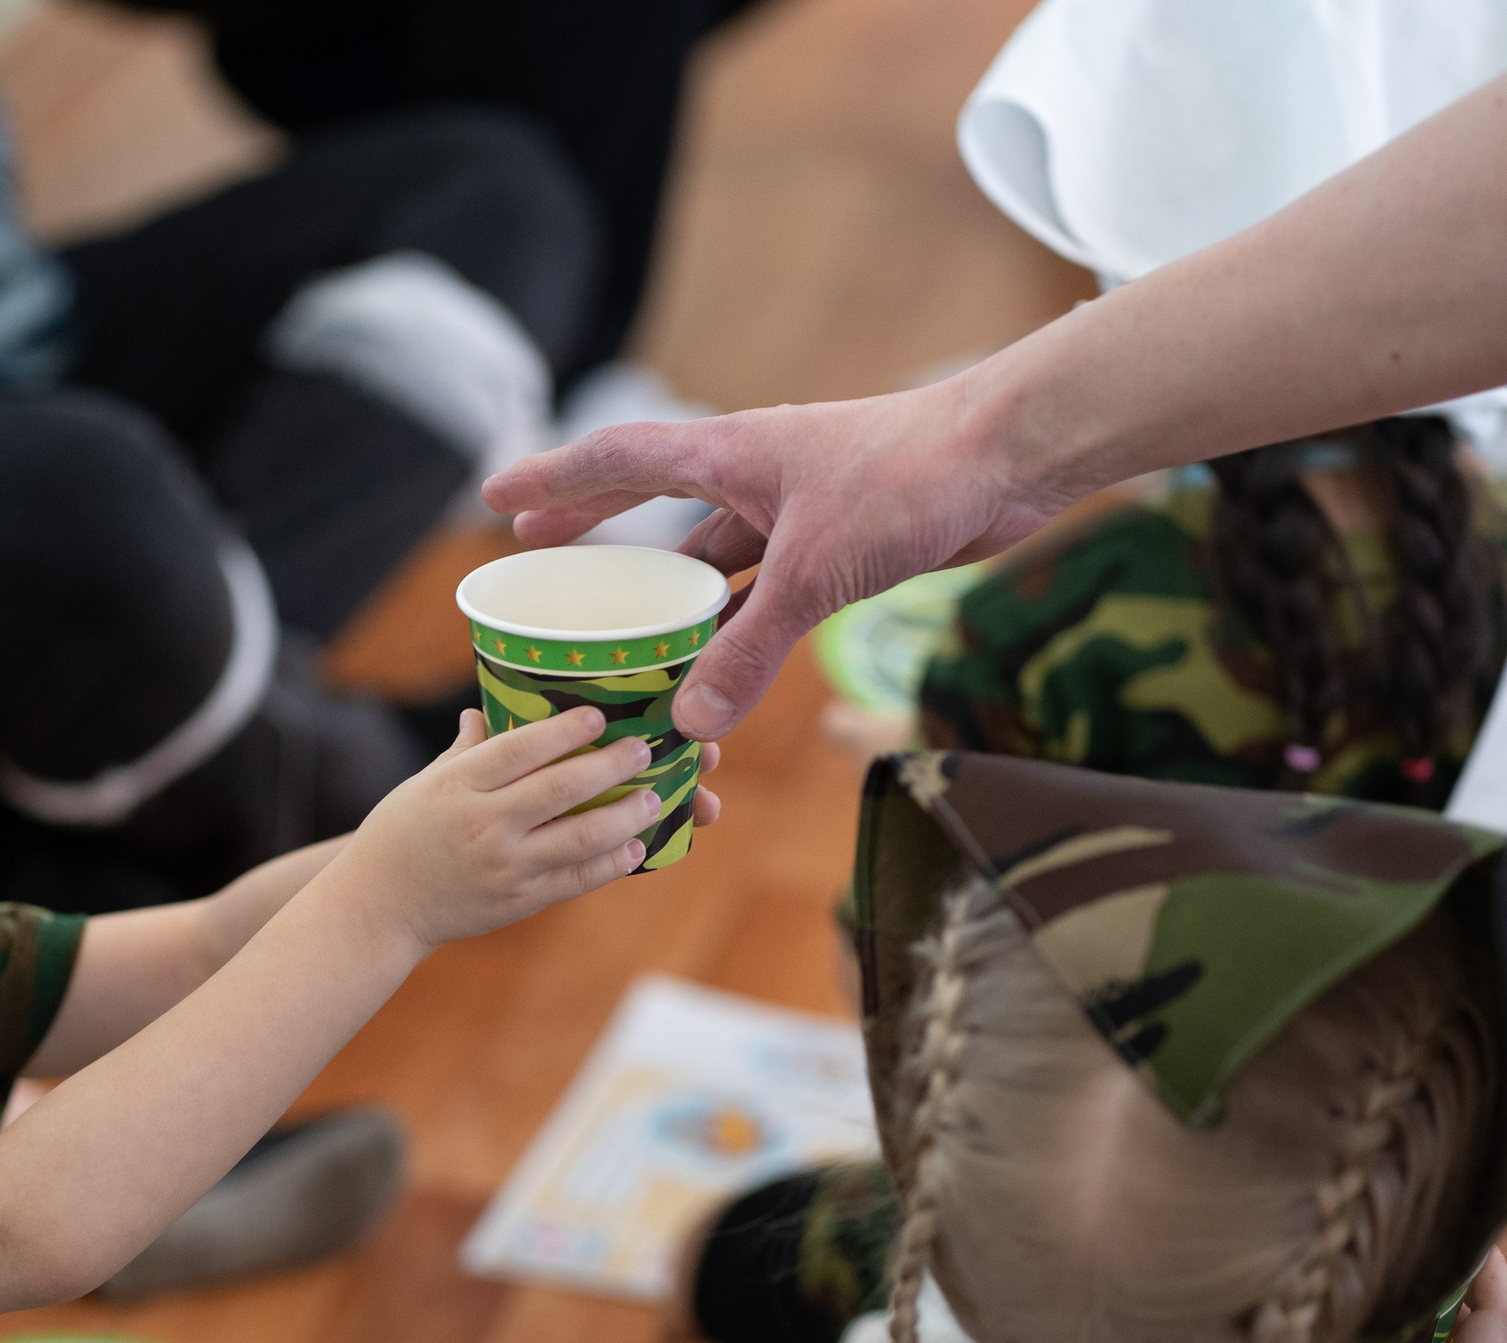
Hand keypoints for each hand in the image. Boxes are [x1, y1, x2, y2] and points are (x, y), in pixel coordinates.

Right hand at [339, 709, 661, 951]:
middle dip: (610, 767)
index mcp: (457, 785)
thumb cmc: (399, 835)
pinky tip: (634, 848)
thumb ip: (465, 751)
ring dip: (624, 817)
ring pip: (578, 838)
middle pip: (560, 789)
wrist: (378, 906)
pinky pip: (574, 880)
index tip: (599, 716)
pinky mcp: (517, 901)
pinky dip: (609, 864)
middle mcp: (483, 824)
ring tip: (653, 799)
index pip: (520, 748)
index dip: (566, 730)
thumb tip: (485, 711)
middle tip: (643, 751)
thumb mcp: (423, 784)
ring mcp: (503, 866)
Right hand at [480, 376, 1080, 741]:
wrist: (1011, 456)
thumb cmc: (908, 481)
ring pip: (712, 554)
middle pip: (651, 502)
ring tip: (619, 625)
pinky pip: (764, 585)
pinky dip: (737, 620)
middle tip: (536, 551)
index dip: (551, 481)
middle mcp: (752, 475)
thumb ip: (747, 650)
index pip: (614, 461)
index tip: (495, 497)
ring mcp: (795, 508)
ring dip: (668, 589)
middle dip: (593, 527)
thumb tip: (688, 723)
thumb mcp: (813, 574)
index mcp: (726, 455)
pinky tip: (719, 656)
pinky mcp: (838, 541)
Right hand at [1319, 1247, 1506, 1342]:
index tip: (1461, 1232)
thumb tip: (1290, 1325)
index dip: (1486, 1269)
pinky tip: (1409, 1316)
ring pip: (1485, 1336)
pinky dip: (1449, 1328)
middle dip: (1468, 1276)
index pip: (1496, 1314)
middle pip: (1494, 1317)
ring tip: (1413, 1269)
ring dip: (1457, 1302)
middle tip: (1426, 1238)